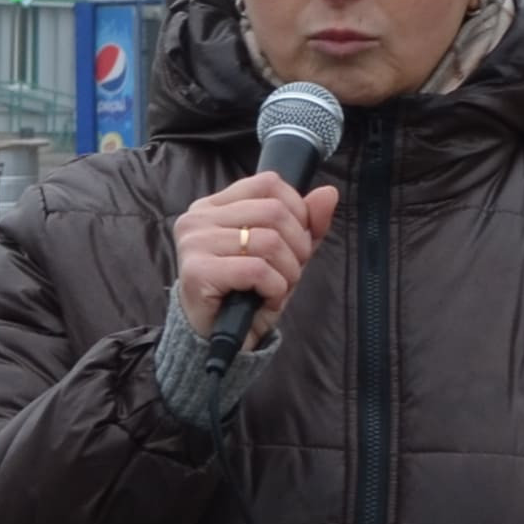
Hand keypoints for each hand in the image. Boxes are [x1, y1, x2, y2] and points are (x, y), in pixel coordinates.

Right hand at [173, 170, 340, 337]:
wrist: (218, 340)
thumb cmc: (248, 293)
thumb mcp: (285, 253)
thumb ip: (307, 223)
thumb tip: (329, 193)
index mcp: (214, 205)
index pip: (268, 183)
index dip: (297, 212)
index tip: (296, 242)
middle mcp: (198, 218)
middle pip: (273, 211)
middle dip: (297, 247)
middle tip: (290, 273)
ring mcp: (194, 243)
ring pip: (268, 241)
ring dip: (287, 272)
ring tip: (277, 288)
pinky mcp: (197, 272)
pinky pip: (257, 270)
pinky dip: (274, 289)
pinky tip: (265, 300)